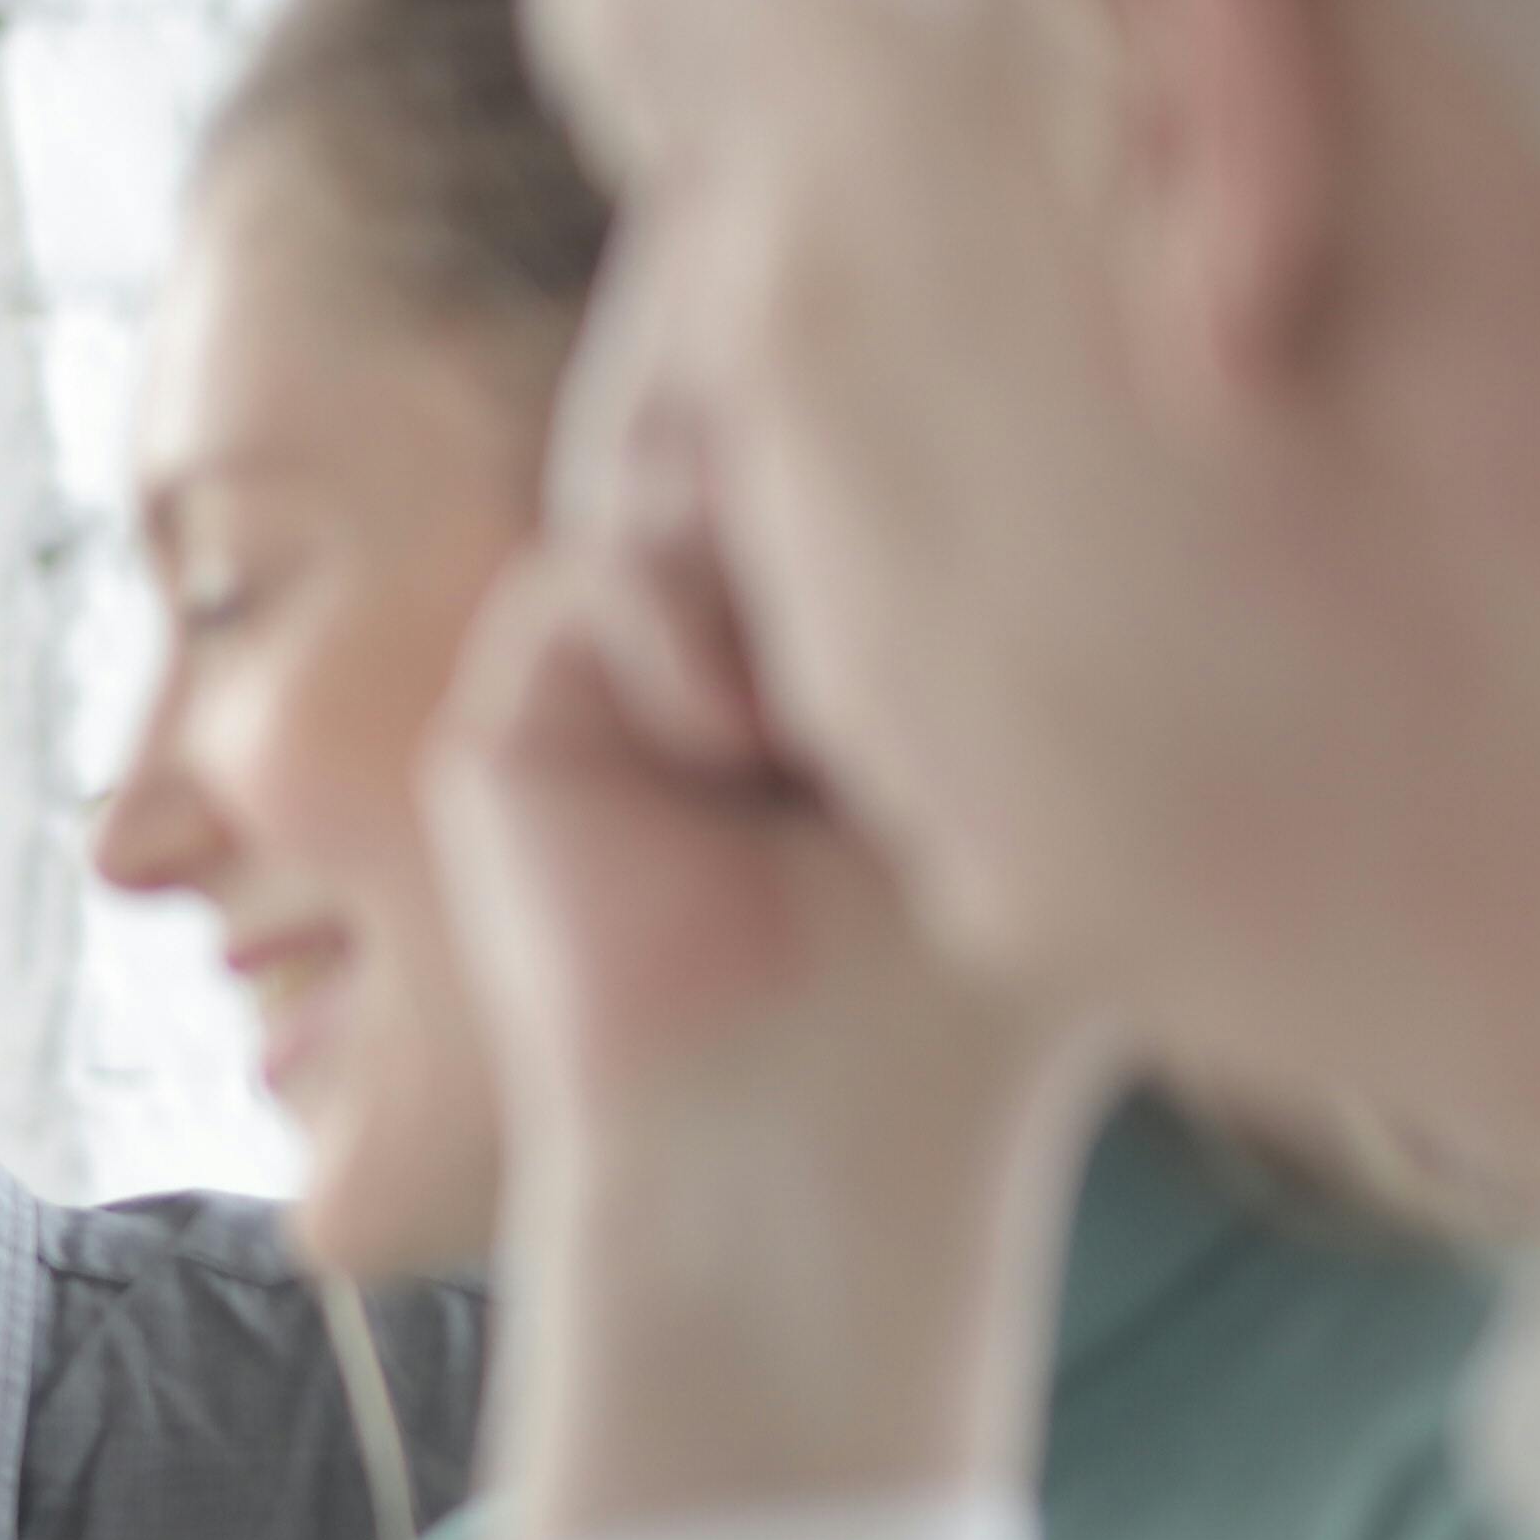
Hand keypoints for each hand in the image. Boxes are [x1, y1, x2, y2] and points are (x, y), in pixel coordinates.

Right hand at [423, 522, 1100, 1539]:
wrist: (808, 1148)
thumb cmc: (955, 1002)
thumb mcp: (1023, 760)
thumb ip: (993, 579)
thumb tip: (969, 392)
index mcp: (845, 666)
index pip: (860, 473)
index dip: (931, 463)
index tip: (1009, 559)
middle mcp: (722, 661)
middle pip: (766, 447)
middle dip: (847, 493)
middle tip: (911, 610)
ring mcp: (613, 689)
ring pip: (674, 484)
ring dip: (770, 556)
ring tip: (830, 705)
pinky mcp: (516, 728)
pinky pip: (588, 572)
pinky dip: (677, 629)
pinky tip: (736, 745)